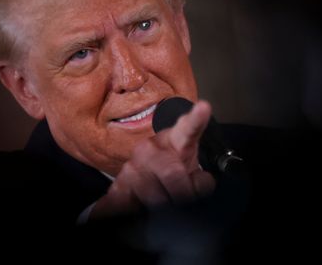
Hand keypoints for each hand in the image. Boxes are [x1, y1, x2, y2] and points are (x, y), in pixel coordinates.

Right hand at [91, 100, 215, 215]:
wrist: (142, 182)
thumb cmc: (172, 172)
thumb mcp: (192, 173)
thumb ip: (202, 181)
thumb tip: (199, 186)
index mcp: (175, 140)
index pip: (188, 128)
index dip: (196, 119)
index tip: (204, 108)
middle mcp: (151, 148)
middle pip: (172, 175)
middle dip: (183, 193)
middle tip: (185, 198)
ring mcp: (132, 166)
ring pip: (154, 196)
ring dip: (164, 207)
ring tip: (164, 200)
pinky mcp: (117, 186)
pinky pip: (127, 205)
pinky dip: (138, 212)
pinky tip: (139, 207)